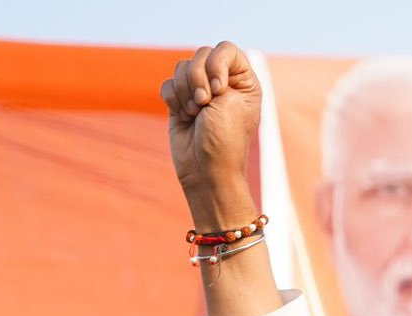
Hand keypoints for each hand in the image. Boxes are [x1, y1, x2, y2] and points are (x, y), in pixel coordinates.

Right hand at [160, 42, 262, 221]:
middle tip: (204, 105)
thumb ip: (216, 71)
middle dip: (197, 79)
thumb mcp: (230, 101)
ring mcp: (200, 91)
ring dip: (185, 92)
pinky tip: (184, 117)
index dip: (216, 64)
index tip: (219, 90)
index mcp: (244, 81)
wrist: (206, 170)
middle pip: (200, 54)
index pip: (226, 49)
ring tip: (195, 114)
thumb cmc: (225, 140)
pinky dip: (173, 100)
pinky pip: (167, 84)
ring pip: (180, 68)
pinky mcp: (180, 102)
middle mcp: (223, 83)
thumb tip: (199, 61)